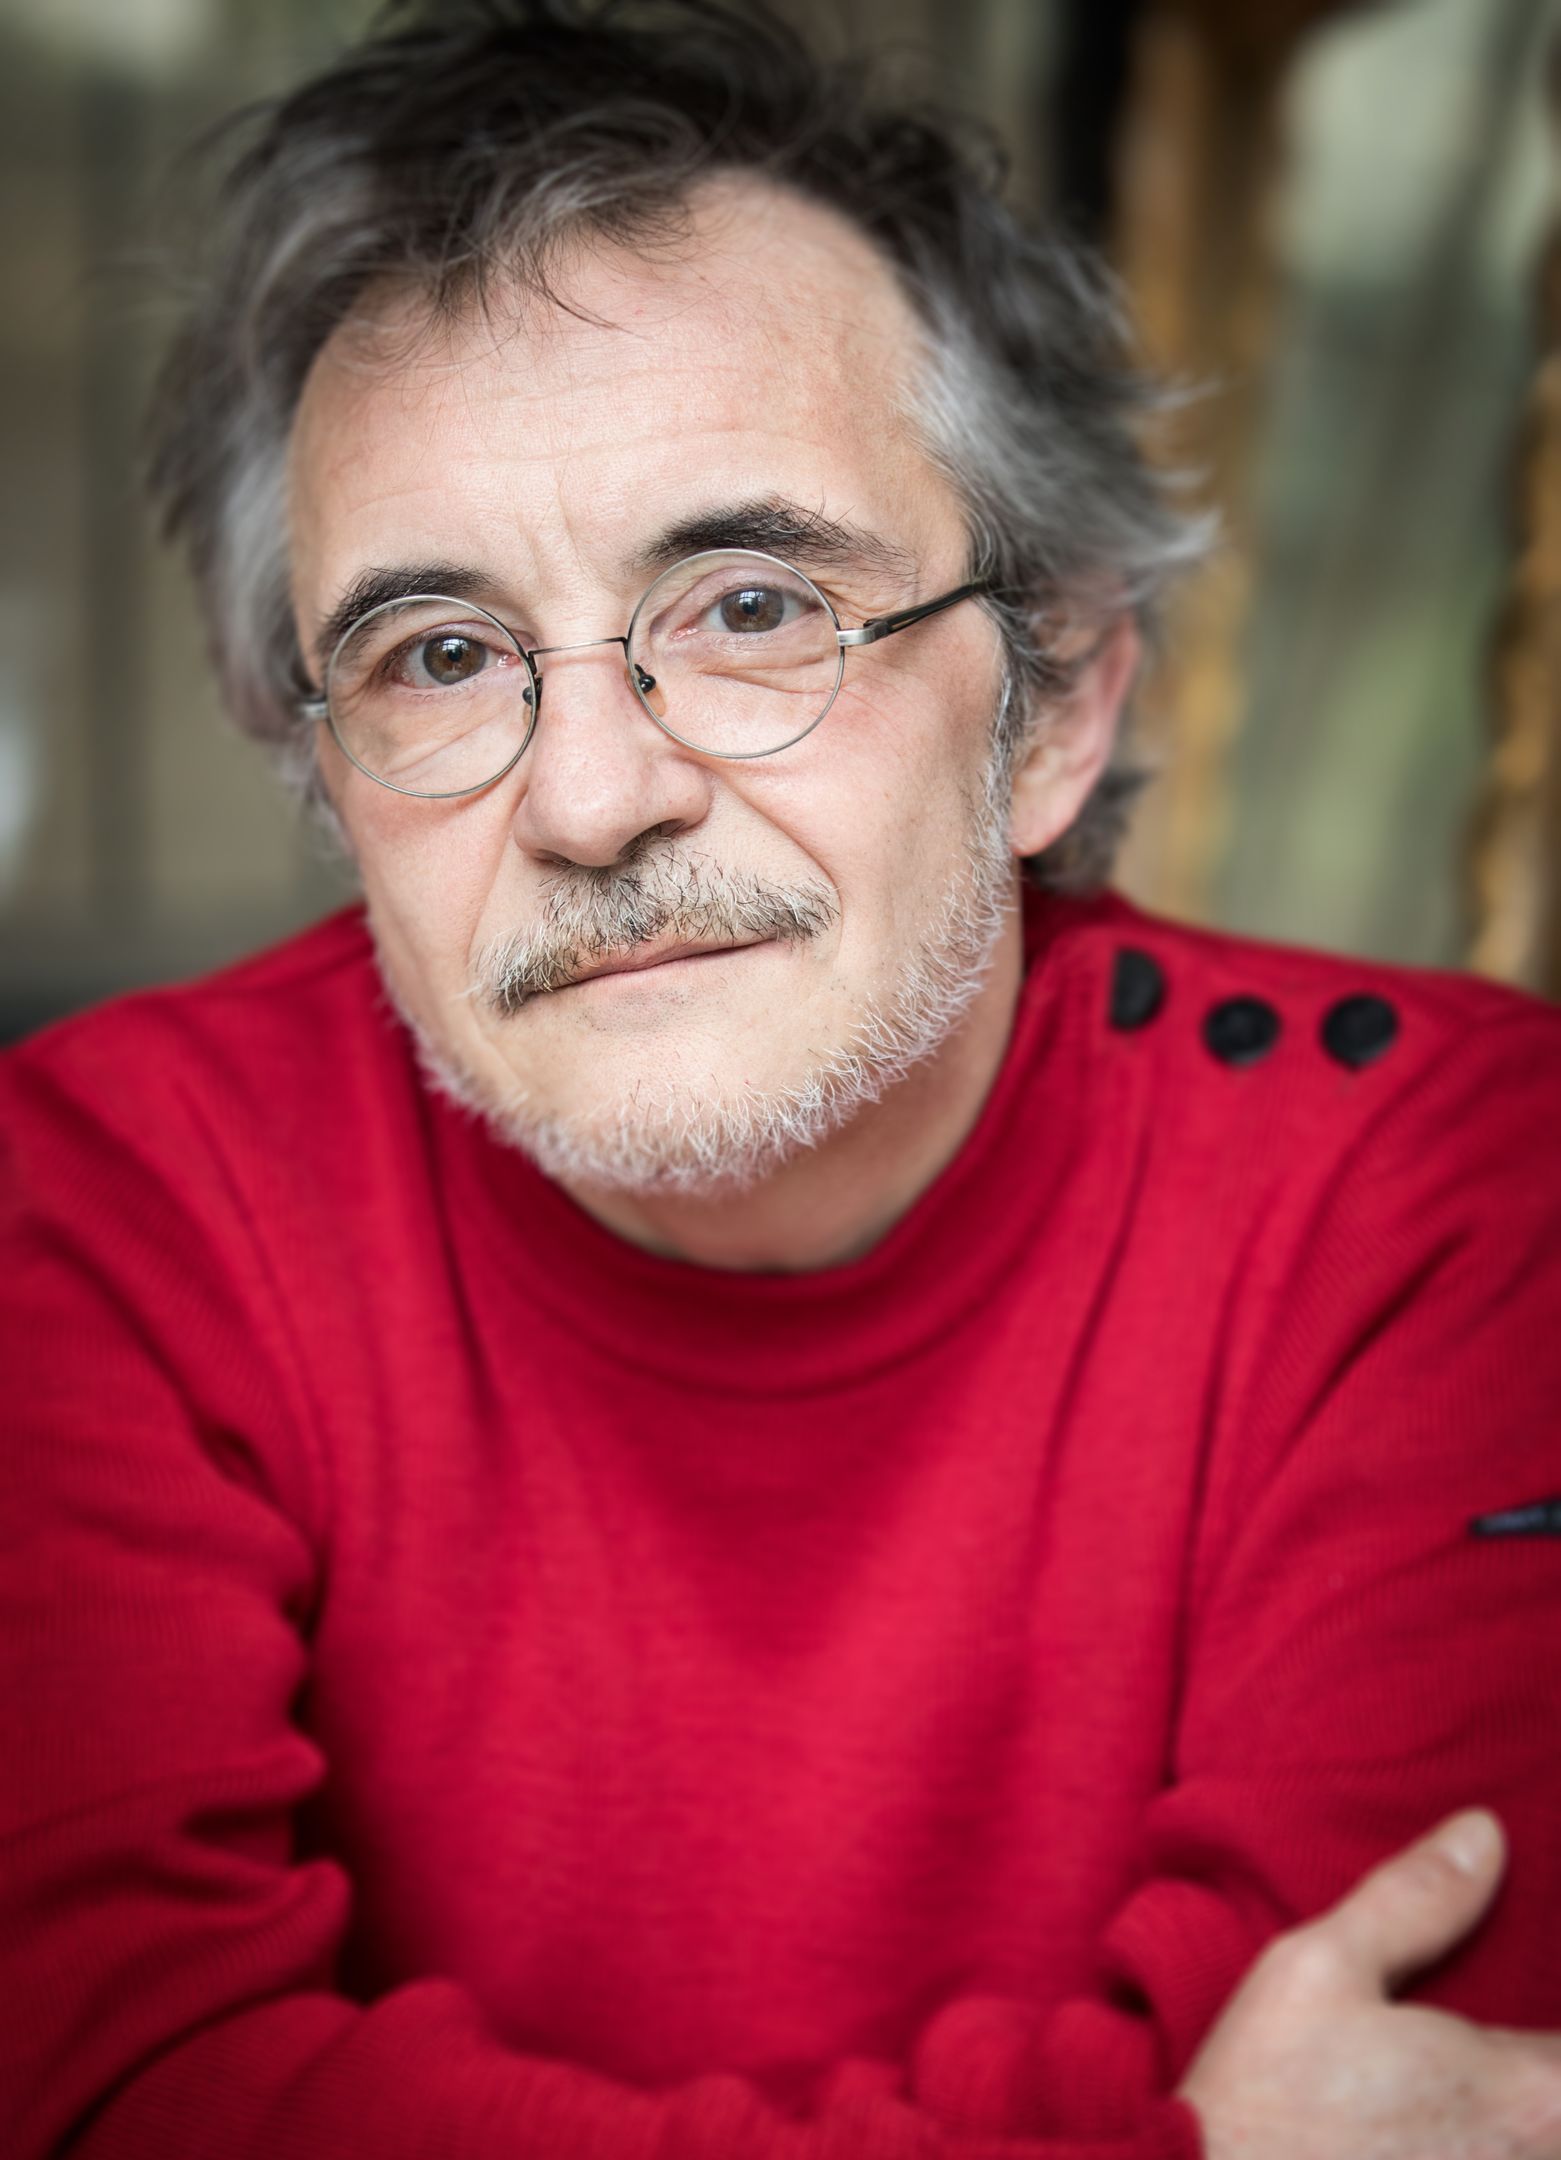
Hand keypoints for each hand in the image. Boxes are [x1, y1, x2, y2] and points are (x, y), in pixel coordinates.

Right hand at [1179, 1809, 1560, 2159]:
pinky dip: (1508, 2140)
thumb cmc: (1265, 2104)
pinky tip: (1446, 2128)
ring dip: (1526, 2111)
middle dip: (1540, 2059)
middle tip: (1507, 2016)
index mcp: (1528, 2095)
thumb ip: (1417, 1898)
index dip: (1552, 1999)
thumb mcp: (1318, 1969)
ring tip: (1455, 2085)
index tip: (1532, 1984)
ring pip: (1543, 2138)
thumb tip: (1487, 1831)